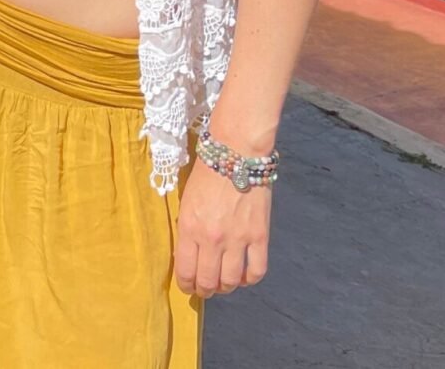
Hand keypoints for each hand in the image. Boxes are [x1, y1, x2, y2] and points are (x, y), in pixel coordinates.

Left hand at [174, 157, 273, 298]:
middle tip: (205, 289)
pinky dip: (249, 279)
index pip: (185, 271)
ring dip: (225, 287)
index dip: (186, 285)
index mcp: (189, 228)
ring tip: (223, 284)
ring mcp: (238, 240)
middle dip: (204, 290)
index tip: (188, 287)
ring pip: (231, 281)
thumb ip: (188, 229)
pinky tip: (244, 276)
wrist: (236, 153)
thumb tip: (190, 253)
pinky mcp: (259, 236)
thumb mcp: (187, 201)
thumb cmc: (206, 173)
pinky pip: (256, 271)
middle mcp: (212, 238)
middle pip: (208, 281)